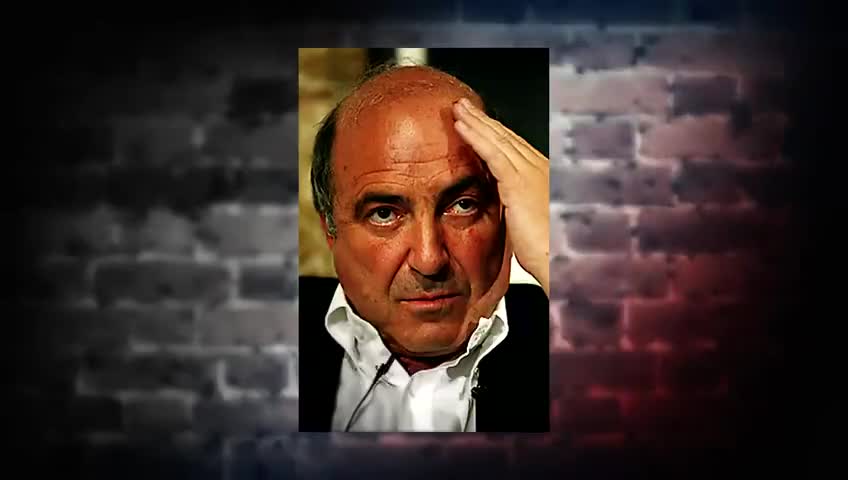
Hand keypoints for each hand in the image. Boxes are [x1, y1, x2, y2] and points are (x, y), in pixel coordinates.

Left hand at [452, 97, 549, 296]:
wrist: (561, 262)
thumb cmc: (550, 253)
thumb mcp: (533, 225)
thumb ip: (521, 210)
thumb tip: (511, 210)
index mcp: (544, 178)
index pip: (515, 148)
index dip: (495, 133)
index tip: (478, 123)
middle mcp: (540, 169)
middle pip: (506, 138)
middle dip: (484, 121)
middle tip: (465, 107)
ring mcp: (531, 173)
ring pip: (498, 140)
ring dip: (476, 122)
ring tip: (458, 109)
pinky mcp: (519, 183)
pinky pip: (493, 153)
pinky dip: (475, 137)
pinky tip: (461, 126)